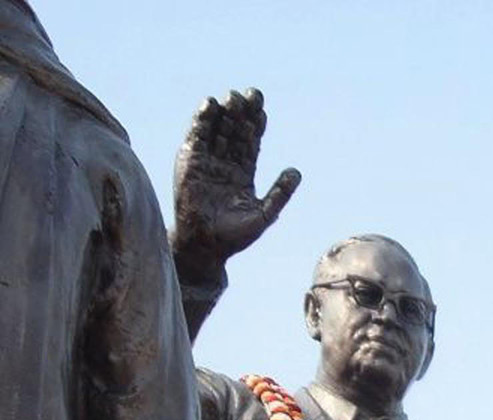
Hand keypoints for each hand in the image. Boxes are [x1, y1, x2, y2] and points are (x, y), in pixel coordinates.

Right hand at [172, 89, 299, 268]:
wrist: (205, 245)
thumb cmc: (234, 236)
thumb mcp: (263, 213)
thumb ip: (280, 193)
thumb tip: (297, 172)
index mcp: (243, 173)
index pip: (251, 142)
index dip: (257, 125)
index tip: (263, 108)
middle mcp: (225, 163)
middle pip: (235, 131)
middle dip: (242, 113)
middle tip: (251, 94)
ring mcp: (207, 159)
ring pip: (217, 129)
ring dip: (225, 112)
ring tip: (233, 97)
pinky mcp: (190, 160)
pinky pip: (197, 135)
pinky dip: (202, 119)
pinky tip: (211, 105)